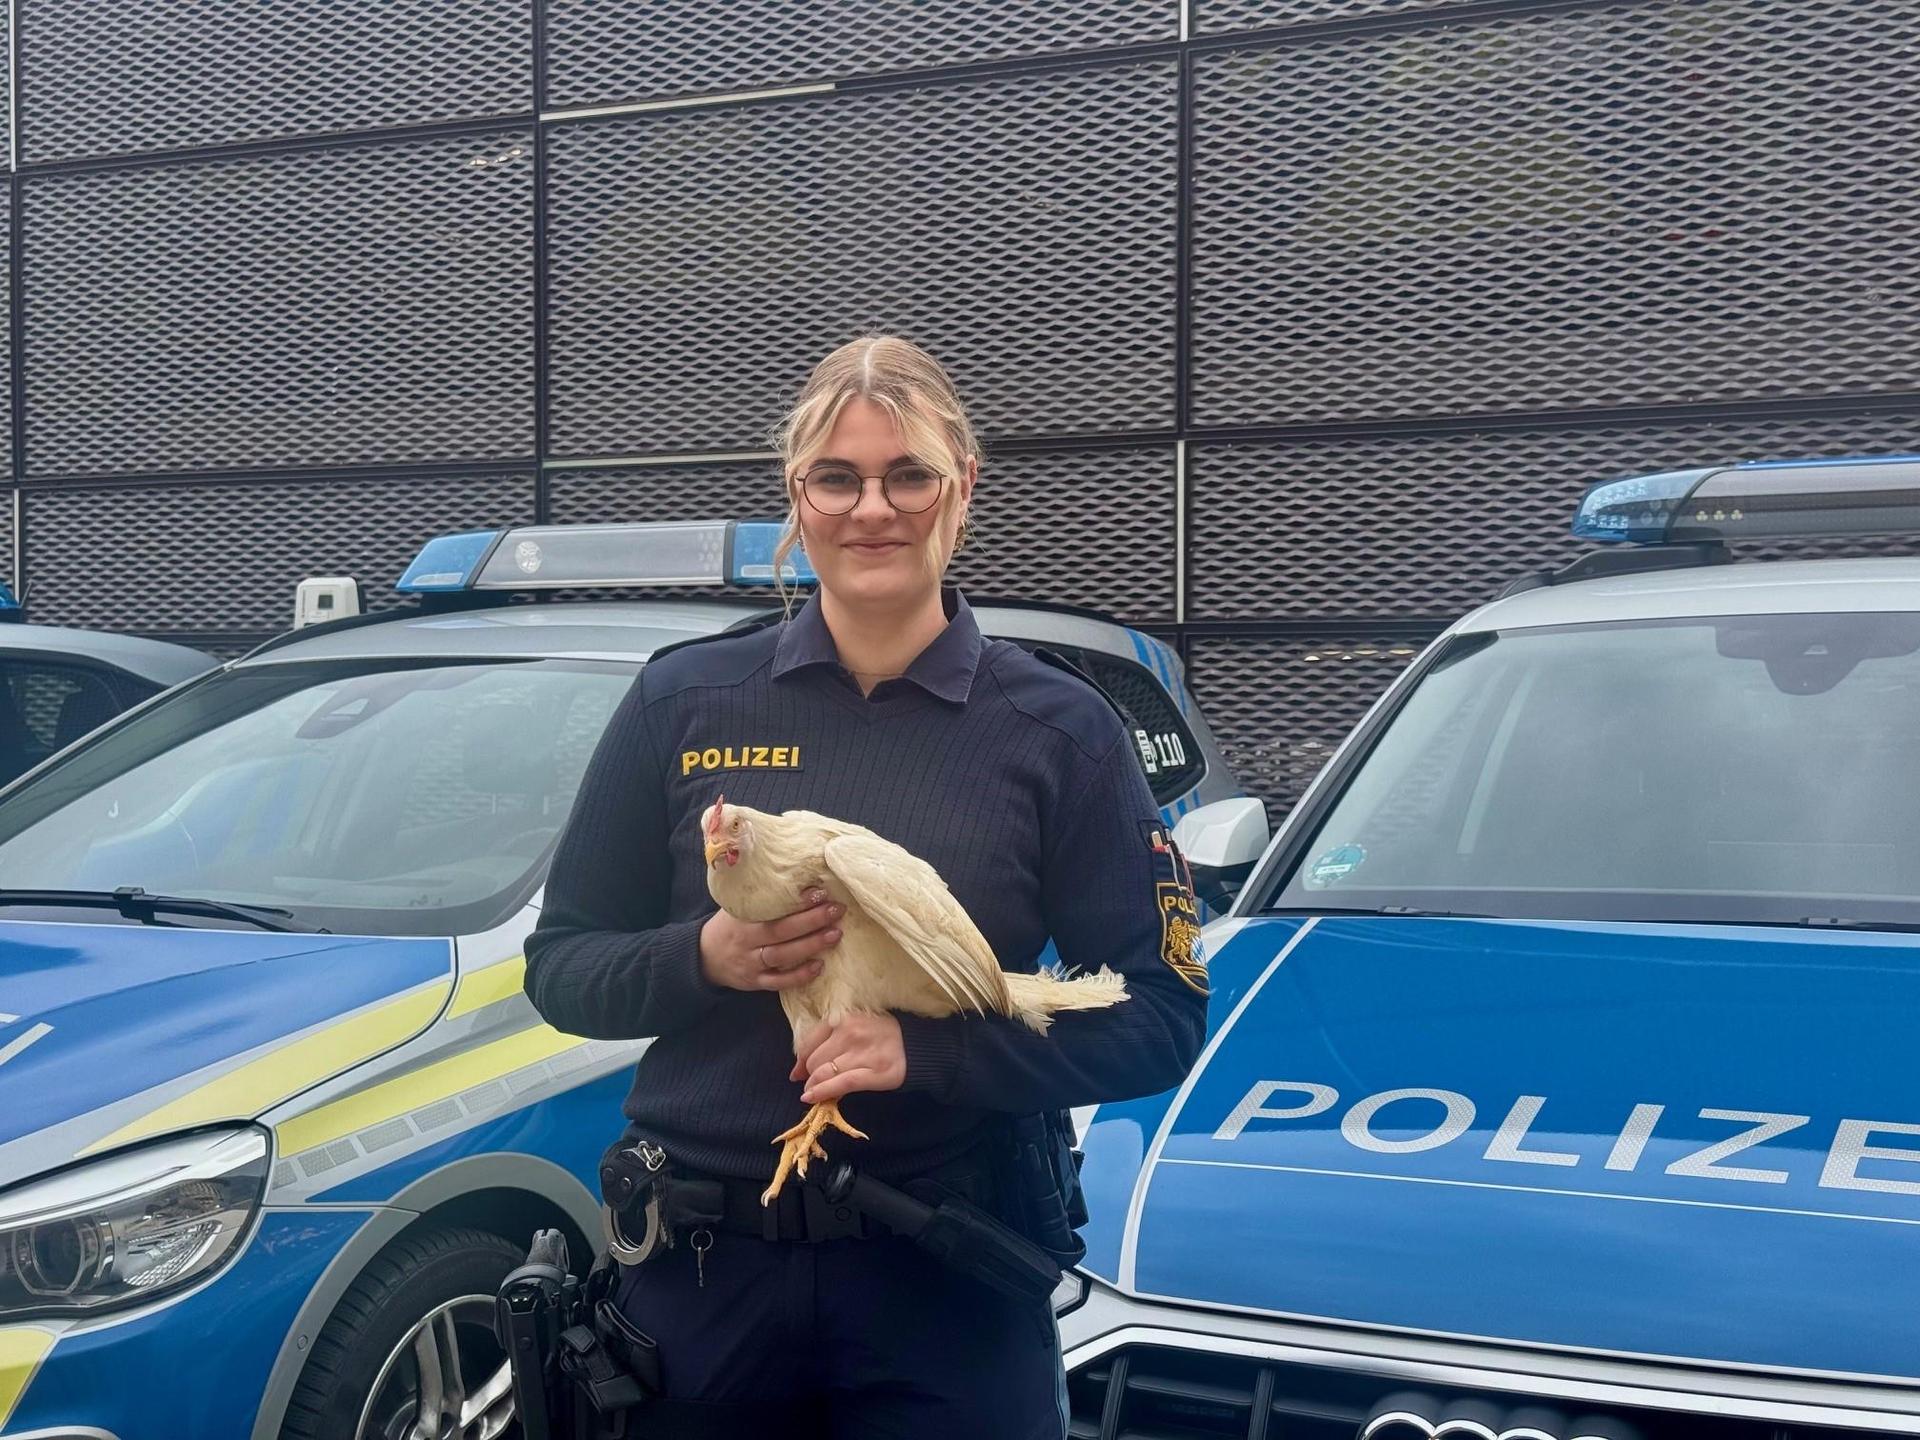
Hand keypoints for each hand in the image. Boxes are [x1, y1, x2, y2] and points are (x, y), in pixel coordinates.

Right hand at [699, 890, 842, 992]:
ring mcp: (750, 963)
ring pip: (782, 957)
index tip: (819, 892)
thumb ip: (759, 896)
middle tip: (836, 910)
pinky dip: (798, 977)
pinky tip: (819, 967)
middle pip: (780, 931)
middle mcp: (746, 941)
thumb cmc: (729, 926)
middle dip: (811, 921)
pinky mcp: (755, 982)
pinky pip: (778, 983)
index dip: (795, 902)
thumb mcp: (735, 907)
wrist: (703, 957)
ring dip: (810, 946)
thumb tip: (796, 875)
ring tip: (835, 935)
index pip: (769, 909)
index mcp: (741, 918)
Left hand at [792, 1013, 905, 1103]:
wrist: (915, 1046)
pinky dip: (821, 1093)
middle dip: (810, 1075)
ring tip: (815, 1092)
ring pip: (823, 1073)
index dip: (800, 1061)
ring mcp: (862, 1053)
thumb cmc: (880, 1036)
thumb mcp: (854, 1027)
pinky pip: (840, 1084)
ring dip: (814, 1086)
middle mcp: (851, 1032)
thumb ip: (827, 1041)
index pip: (809, 1042)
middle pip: (814, 1060)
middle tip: (815, 1082)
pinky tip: (811, 1098)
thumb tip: (797, 1070)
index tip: (798, 1073)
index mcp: (843, 1018)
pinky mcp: (873, 1073)